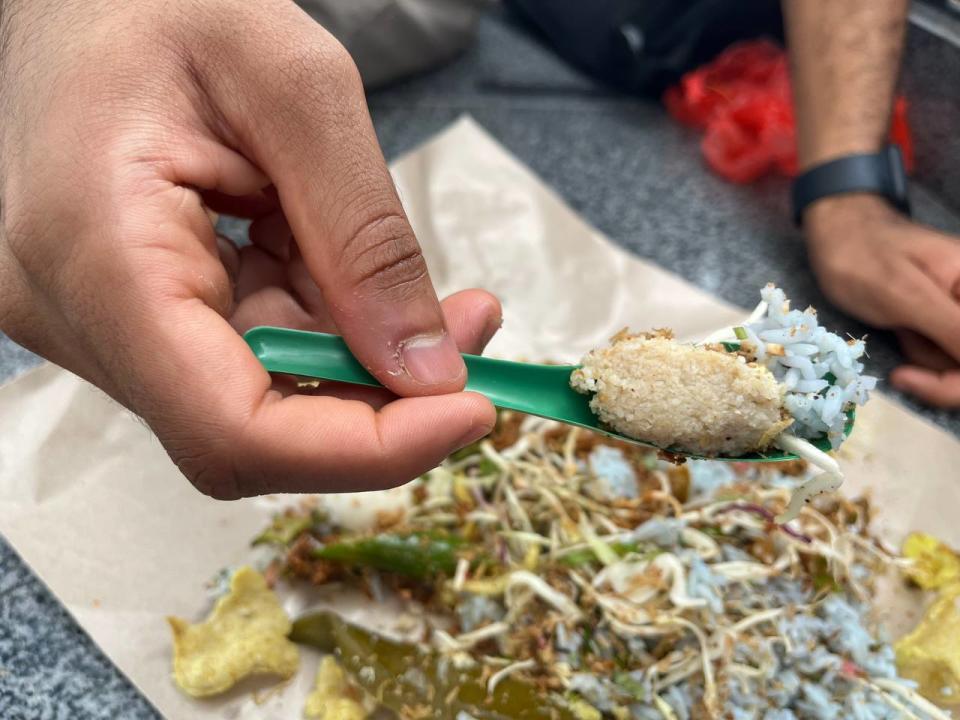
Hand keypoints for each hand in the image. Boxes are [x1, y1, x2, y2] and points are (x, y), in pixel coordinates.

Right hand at [0, 0, 497, 497]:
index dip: (364, 449)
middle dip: (382, 401)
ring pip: (261, 400)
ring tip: (430, 294)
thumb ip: (364, 235)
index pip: (232, 429)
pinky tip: (349, 268)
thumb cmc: (165, 3)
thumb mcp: (297, 88)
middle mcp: (80, 315)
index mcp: (98, 252)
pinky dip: (323, 329)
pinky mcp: (136, 316)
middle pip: (253, 431)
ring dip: (361, 359)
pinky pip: (248, 358)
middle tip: (467, 332)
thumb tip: (424, 370)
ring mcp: (102, 323)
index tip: (468, 409)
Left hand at [805, 194, 959, 406]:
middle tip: (900, 345)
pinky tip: (903, 329)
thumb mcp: (905, 294)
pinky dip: (921, 352)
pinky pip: (945, 354)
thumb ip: (954, 328)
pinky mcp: (948, 321)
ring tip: (900, 325)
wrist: (841, 233)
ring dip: (926, 358)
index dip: (951, 383)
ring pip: (957, 364)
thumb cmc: (864, 256)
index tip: (905, 377)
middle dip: (937, 369)